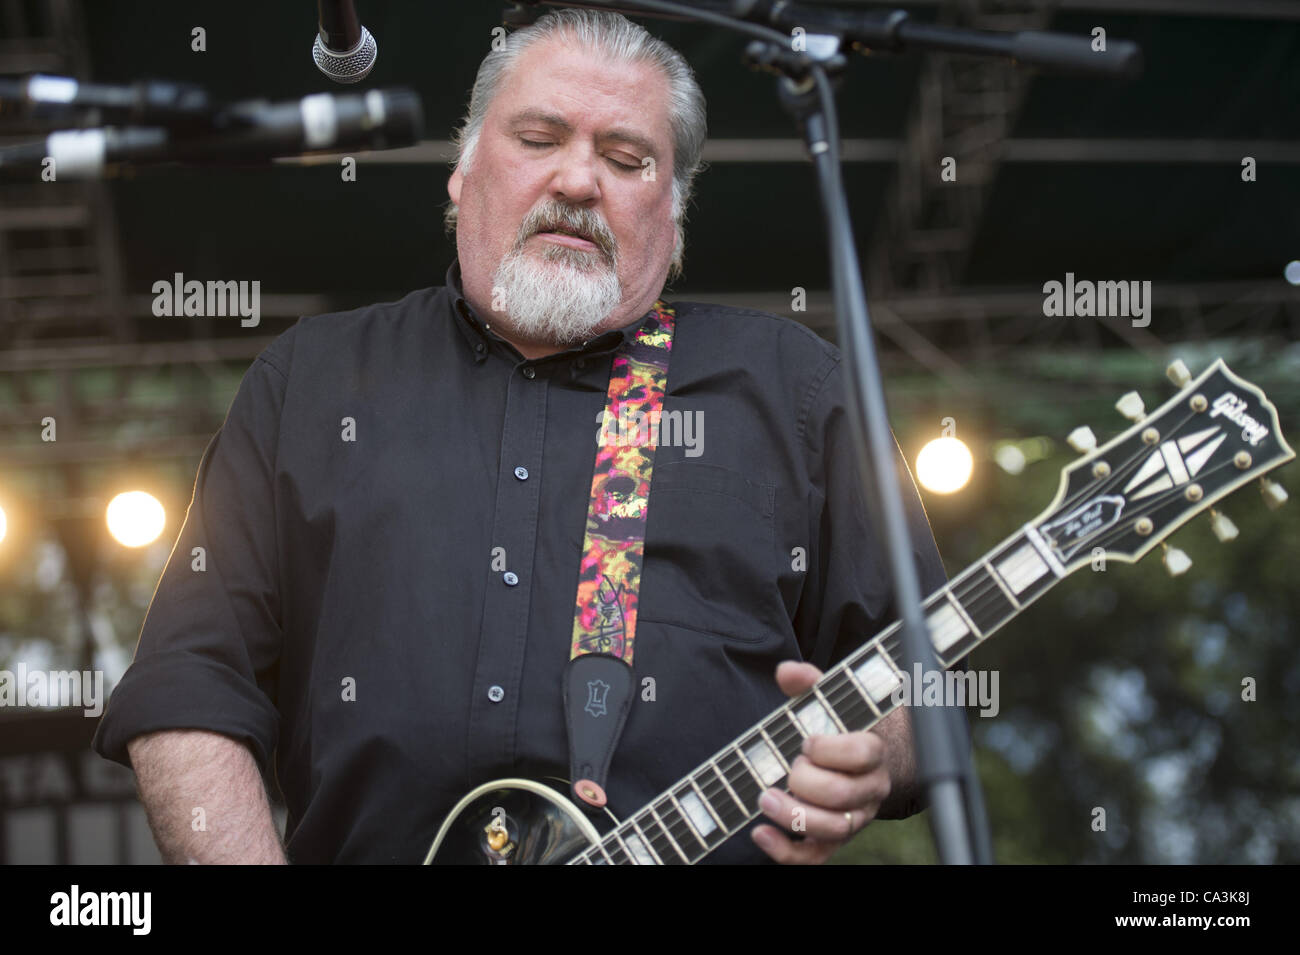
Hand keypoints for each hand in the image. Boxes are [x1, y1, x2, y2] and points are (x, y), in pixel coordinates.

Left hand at [751, 660, 891, 863]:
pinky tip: (760, 832)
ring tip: (764, 798)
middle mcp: (869, 789)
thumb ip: (810, 683)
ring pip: (833, 829)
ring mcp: (854, 817)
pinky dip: (785, 851)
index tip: (807, 741)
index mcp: (872, 751)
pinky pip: (815, 857)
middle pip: (843, 794)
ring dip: (793, 816)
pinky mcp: (834, 839)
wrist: (867, 760)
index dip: (831, 749)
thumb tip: (787, 672)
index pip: (863, 754)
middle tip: (788, 768)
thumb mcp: (830, 701)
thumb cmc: (841, 728)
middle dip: (807, 782)